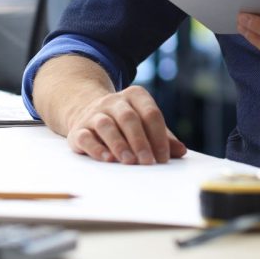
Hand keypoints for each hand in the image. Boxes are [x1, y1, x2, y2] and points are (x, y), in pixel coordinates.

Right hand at [66, 85, 186, 164]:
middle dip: (140, 141)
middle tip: (148, 162)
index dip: (159, 136)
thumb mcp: (145, 124)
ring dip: (119, 144)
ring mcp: (94, 114)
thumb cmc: (124, 123)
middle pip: (129, 118)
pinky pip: (86, 136)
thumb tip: (181, 151)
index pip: (150, 113)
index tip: (163, 158)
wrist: (87, 111)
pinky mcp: (78, 129)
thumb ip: (163, 137)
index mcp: (134, 96)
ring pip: (106, 124)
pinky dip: (96, 148)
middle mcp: (113, 102)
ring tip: (129, 162)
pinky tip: (107, 159)